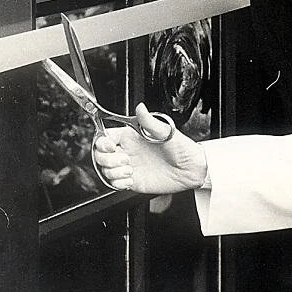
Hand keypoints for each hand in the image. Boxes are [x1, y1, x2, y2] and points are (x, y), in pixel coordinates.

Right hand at [93, 103, 207, 193]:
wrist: (191, 170)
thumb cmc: (181, 148)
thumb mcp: (166, 132)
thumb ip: (149, 122)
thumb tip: (140, 107)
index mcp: (131, 136)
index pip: (106, 137)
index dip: (103, 142)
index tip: (110, 146)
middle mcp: (127, 151)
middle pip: (100, 154)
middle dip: (107, 159)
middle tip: (125, 160)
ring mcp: (129, 166)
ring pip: (105, 170)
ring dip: (113, 172)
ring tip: (130, 171)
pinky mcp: (132, 181)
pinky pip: (114, 183)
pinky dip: (118, 183)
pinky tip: (130, 180)